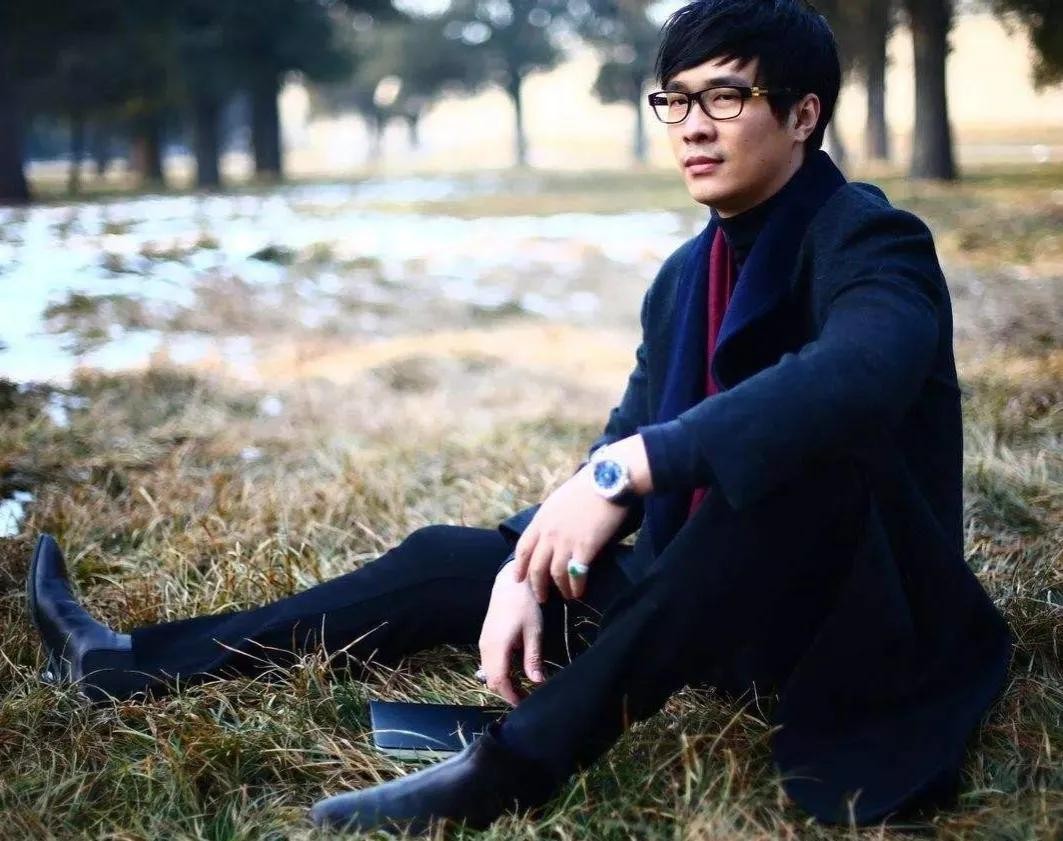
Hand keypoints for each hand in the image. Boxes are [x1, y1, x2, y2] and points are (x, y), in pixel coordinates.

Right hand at [477, 560, 545, 705]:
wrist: (510, 584)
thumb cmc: (525, 606)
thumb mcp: (534, 632)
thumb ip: (533, 658)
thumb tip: (537, 682)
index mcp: (497, 647)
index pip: (499, 681)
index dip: (511, 696)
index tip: (525, 705)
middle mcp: (486, 647)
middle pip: (491, 680)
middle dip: (507, 692)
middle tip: (526, 698)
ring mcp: (483, 643)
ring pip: (489, 673)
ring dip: (503, 683)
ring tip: (522, 688)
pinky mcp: (485, 640)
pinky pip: (488, 663)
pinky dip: (499, 673)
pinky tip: (514, 673)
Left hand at [512, 434, 650, 602]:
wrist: (608, 480)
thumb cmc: (587, 486)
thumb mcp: (558, 500)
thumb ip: (550, 518)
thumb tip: (549, 531)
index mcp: (541, 520)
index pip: (523, 548)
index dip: (520, 566)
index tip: (519, 579)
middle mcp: (549, 533)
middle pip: (536, 567)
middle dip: (537, 586)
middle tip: (542, 598)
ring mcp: (566, 541)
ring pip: (556, 574)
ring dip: (560, 589)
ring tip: (566, 596)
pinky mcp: (586, 547)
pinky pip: (576, 574)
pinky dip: (576, 586)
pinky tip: (579, 591)